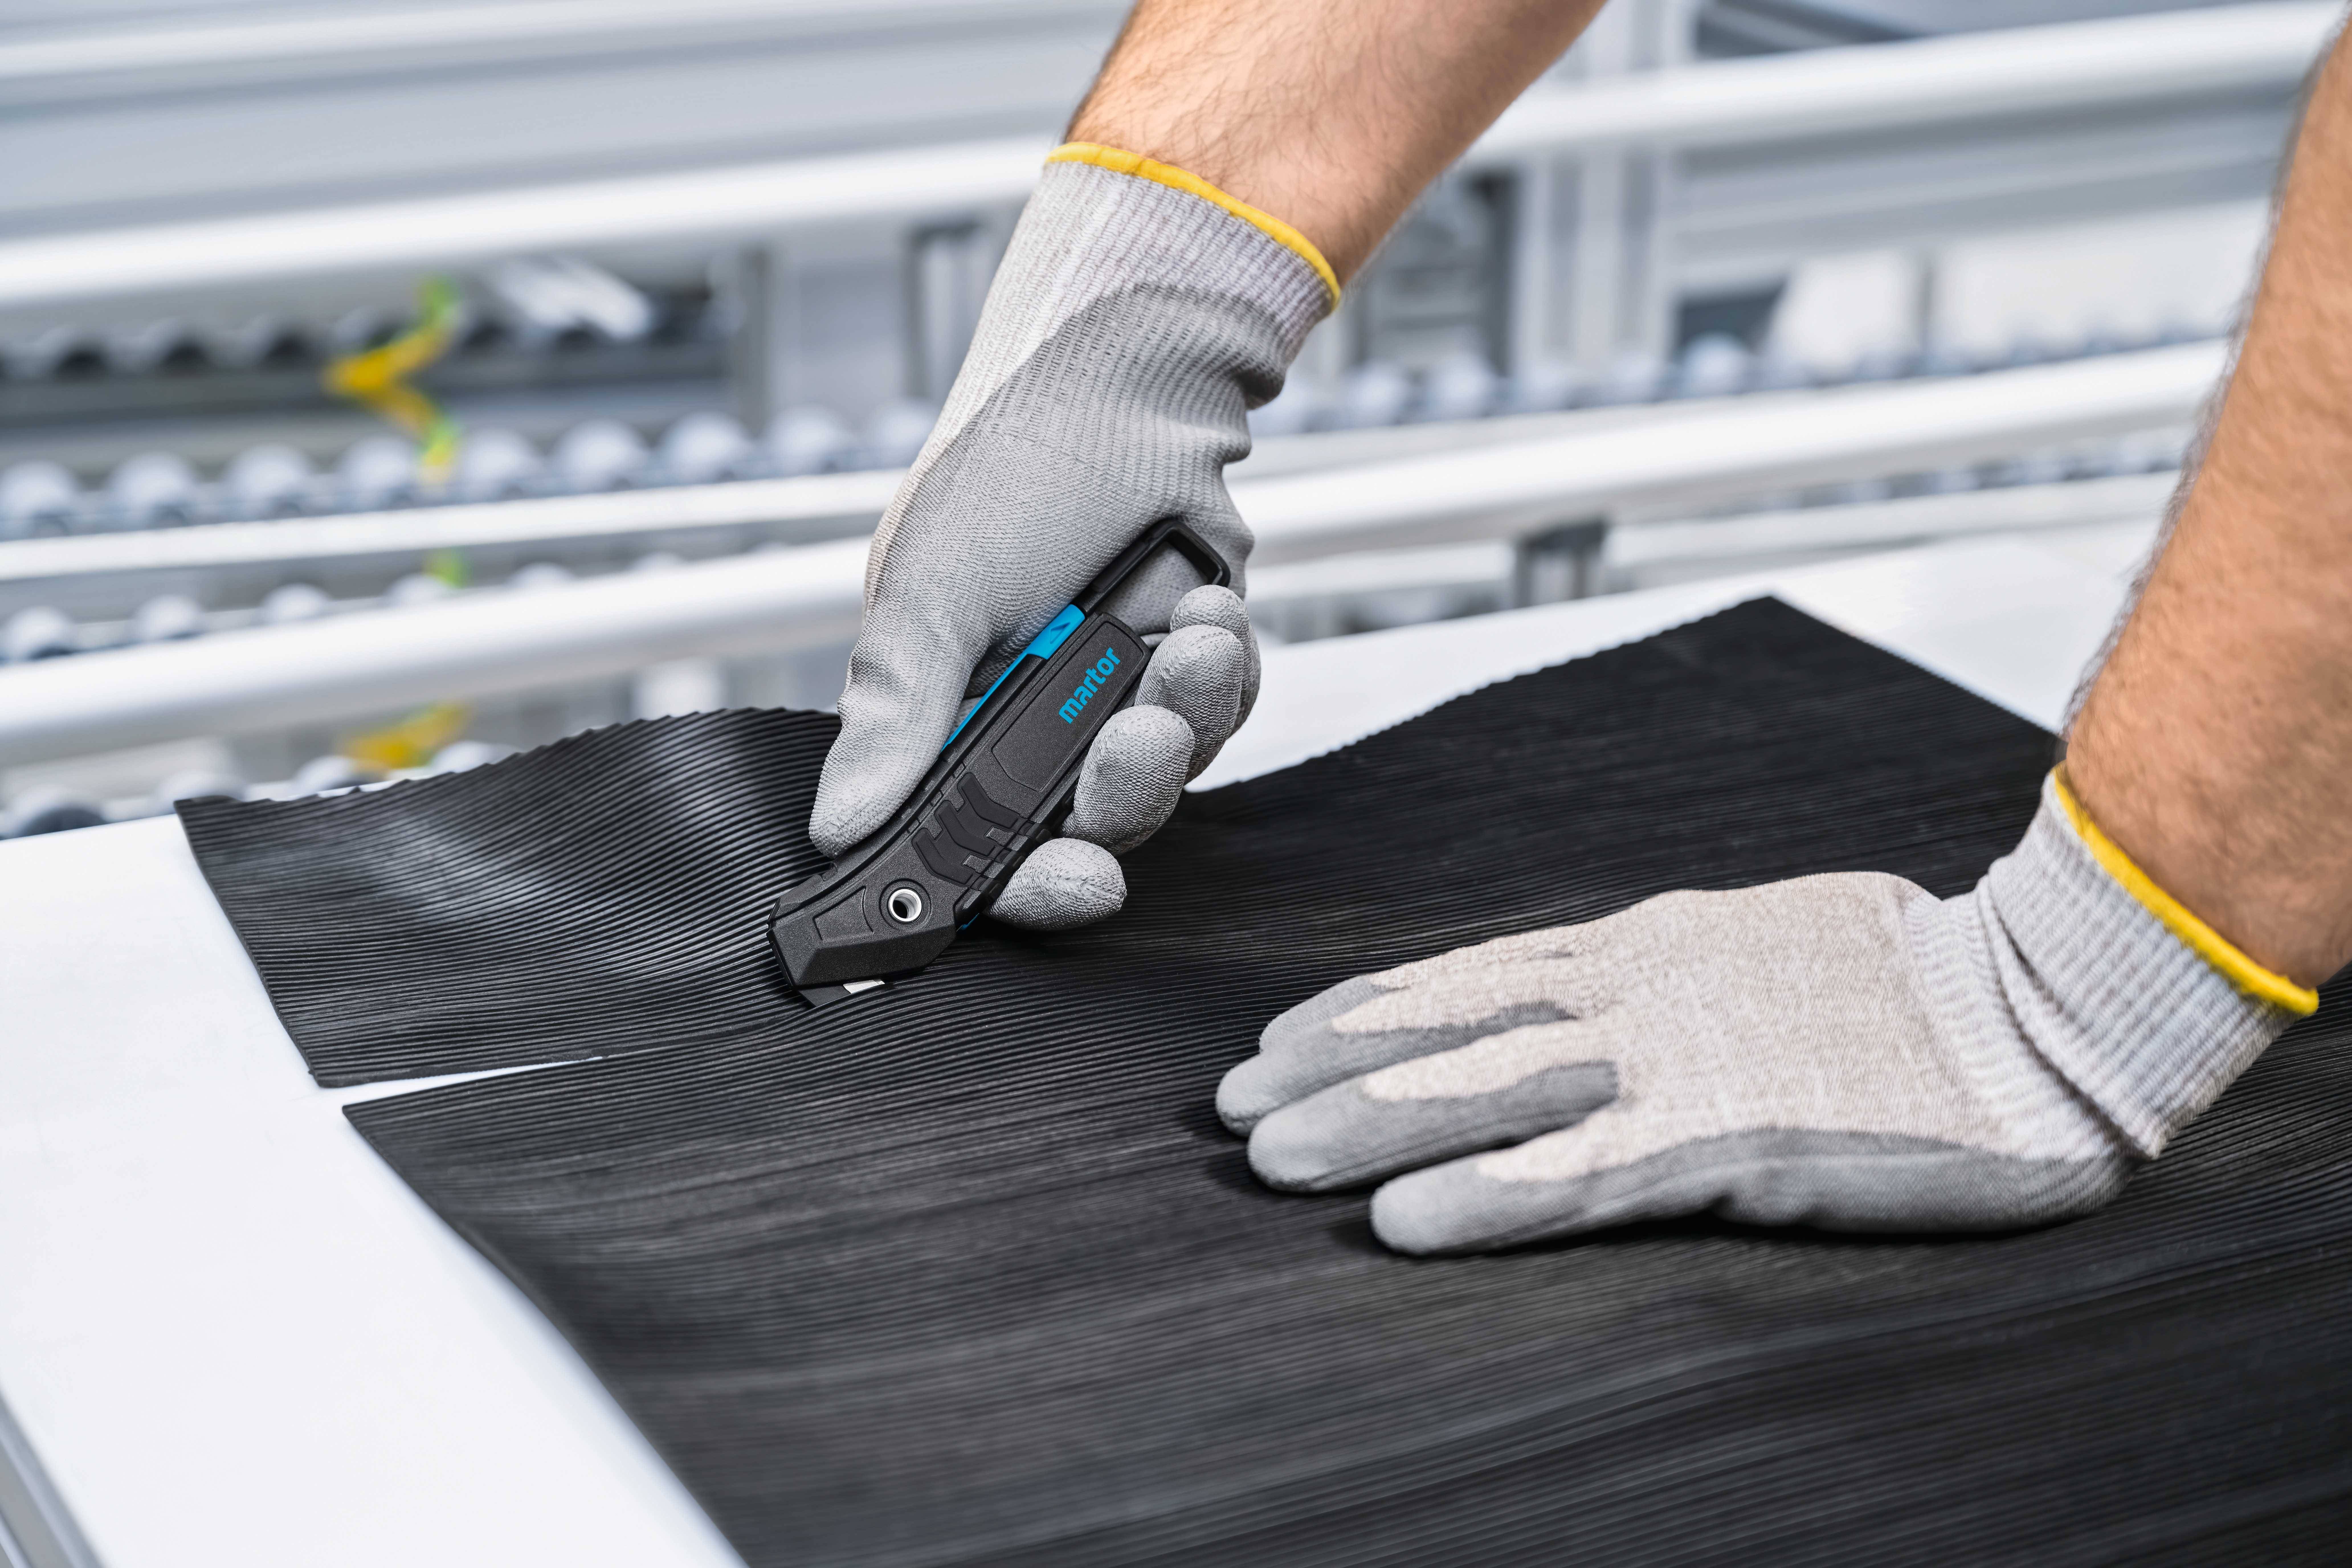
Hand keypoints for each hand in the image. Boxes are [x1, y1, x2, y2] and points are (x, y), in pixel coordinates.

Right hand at [811, 147, 1331, 928]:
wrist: (1126, 379)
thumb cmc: (1012, 468)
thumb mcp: (931, 587)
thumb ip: (894, 714)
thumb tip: (835, 826)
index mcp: (945, 712)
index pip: (970, 845)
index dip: (1015, 888)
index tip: (1069, 887)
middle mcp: (1025, 717)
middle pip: (1082, 829)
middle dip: (1123, 795)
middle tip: (1141, 738)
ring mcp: (1109, 693)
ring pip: (1164, 777)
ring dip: (1184, 716)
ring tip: (1189, 634)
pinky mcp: (1182, 665)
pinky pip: (1220, 717)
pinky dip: (1223, 673)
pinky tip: (1207, 605)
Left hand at [1218, 774, 2301, 1253]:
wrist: (2038, 1002)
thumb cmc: (1905, 978)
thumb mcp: (1757, 944)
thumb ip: (1667, 969)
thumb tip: (1590, 984)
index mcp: (1652, 945)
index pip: (1473, 972)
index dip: (1368, 1007)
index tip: (1282, 1035)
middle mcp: (1641, 994)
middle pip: (1452, 1030)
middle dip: (1335, 1071)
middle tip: (1230, 1106)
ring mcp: (1682, 1066)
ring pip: (1488, 1096)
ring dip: (1372, 1129)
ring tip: (1271, 1157)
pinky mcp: (1734, 1144)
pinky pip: (1579, 1178)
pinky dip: (1484, 1201)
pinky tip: (1402, 1225)